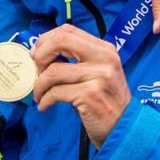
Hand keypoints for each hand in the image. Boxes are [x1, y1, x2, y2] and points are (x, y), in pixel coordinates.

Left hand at [31, 24, 130, 148]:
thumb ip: (77, 58)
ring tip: (39, 94)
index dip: (46, 39)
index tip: (37, 54)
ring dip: (39, 85)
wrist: (123, 129)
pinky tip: (44, 105)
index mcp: (104, 49)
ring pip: (53, 71)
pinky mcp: (90, 95)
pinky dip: (45, 99)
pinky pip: (56, 92)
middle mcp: (104, 59)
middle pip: (60, 41)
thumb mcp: (98, 72)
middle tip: (36, 71)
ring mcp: (99, 76)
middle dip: (41, 55)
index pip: (68, 30)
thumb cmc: (104, 100)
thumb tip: (40, 52)